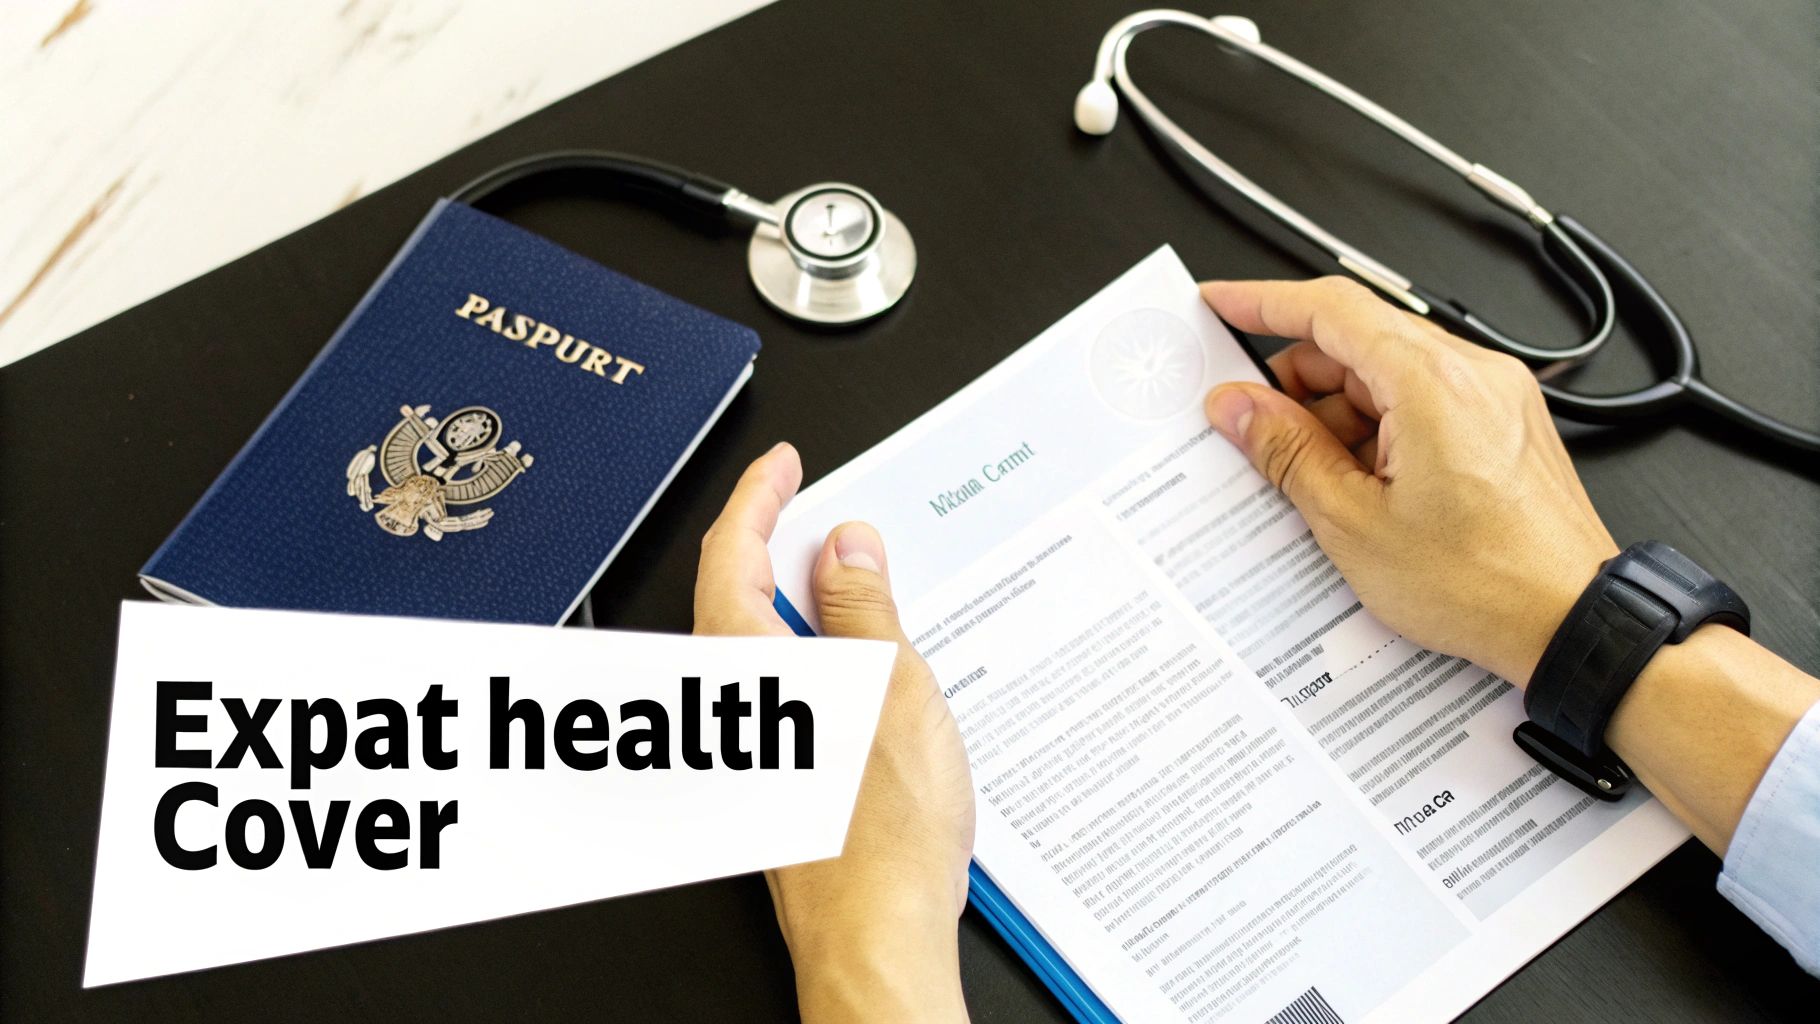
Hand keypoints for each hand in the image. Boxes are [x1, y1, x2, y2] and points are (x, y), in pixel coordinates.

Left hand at [694, 442, 974, 1022]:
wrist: (875, 941)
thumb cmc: (880, 841)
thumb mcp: (893, 693)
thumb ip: (863, 611)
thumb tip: (845, 547)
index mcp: (748, 669)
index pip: (731, 555)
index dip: (757, 497)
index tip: (781, 463)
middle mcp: (732, 706)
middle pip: (731, 593)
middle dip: (770, 539)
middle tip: (810, 504)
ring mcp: (746, 745)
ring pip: (755, 641)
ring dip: (792, 597)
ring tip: (849, 573)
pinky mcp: (768, 775)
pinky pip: (778, 685)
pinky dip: (807, 649)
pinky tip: (854, 657)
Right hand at [1201, 277, 1618, 684]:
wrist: (1570, 623)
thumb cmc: (1486, 583)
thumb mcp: (1353, 522)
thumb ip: (1287, 452)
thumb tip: (1240, 407)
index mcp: (1431, 383)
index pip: (1330, 309)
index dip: (1263, 301)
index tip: (1221, 304)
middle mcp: (1471, 374)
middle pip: (1357, 341)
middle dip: (1295, 380)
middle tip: (1250, 425)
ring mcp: (1493, 397)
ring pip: (1387, 375)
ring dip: (1336, 413)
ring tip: (1310, 480)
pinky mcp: (1503, 425)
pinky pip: (1421, 402)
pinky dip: (1377, 429)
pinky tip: (1355, 485)